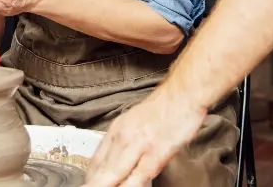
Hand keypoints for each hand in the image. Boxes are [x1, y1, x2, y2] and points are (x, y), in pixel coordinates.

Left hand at [84, 89, 206, 186]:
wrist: (183, 93)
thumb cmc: (164, 108)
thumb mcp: (135, 120)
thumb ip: (124, 139)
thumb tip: (116, 159)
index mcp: (117, 130)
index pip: (96, 160)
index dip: (91, 176)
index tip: (89, 183)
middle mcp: (123, 137)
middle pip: (101, 169)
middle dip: (94, 183)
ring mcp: (138, 146)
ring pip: (113, 175)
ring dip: (104, 185)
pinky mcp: (155, 154)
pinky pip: (137, 177)